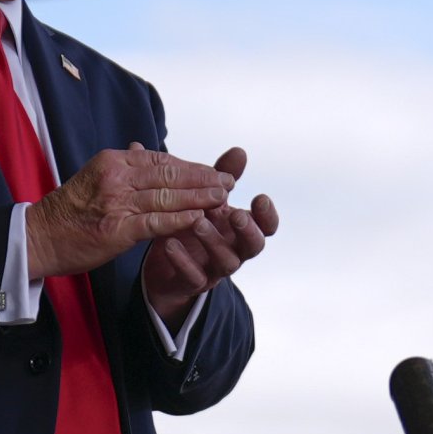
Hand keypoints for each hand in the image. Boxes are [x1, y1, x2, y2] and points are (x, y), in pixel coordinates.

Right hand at [25, 146, 227, 279]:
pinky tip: (200, 219)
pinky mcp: (117, 229)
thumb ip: (124, 168)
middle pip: (169, 174)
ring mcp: (116, 202)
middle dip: (203, 178)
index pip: (161, 160)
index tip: (214, 171)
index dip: (191, 167)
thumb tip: (146, 149)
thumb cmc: (70, 211)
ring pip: (167, 196)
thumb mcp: (96, 178)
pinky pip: (156, 222)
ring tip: (223, 198)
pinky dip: (180, 220)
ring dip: (199, 197)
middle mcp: (116, 177)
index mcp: (113, 162)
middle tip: (229, 181)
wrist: (39, 237)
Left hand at [139, 145, 277, 322]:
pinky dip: (182, 260)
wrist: (164, 265)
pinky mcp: (193, 282)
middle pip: (255, 246)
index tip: (260, 197)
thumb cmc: (192, 225)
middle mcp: (235, 249)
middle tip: (235, 215)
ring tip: (197, 222)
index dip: (268, 215)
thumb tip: (240, 150)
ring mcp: (215, 268)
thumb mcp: (205, 199)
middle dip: (248, 230)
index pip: (267, 226)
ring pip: (227, 262)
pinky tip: (169, 243)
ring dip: (214, 242)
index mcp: (240, 228)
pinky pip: (193, 276)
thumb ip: (221, 177)